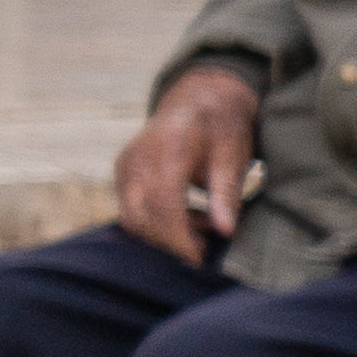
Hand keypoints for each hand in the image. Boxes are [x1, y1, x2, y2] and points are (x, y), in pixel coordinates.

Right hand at [115, 61, 265, 263]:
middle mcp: (138, 156)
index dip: (179, 236)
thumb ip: (226, 192)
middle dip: (171, 240)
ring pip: (132, 217)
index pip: (163, 203)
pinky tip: (186, 216)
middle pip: (141, 215)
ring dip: (163, 233)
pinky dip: (155, 222)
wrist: (198, 98)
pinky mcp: (122, 171)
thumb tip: (225, 231)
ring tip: (201, 226)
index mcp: (168, 147)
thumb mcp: (234, 154)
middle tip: (207, 245)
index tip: (199, 258)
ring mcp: (125, 164)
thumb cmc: (221, 126)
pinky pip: (130, 209)